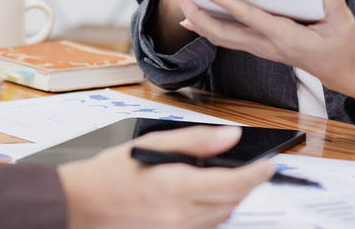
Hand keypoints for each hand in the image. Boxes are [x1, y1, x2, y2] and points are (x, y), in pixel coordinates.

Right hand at [59, 125, 272, 228]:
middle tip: (252, 167)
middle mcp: (182, 215)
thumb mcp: (152, 143)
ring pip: (224, 216)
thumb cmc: (110, 172)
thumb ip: (195, 140)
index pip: (234, 183)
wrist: (83, 204)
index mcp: (177, 187)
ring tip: (225, 177)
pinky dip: (215, 210)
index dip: (258, 173)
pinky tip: (203, 195)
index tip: (270, 163)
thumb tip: (230, 135)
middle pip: (233, 201)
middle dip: (247, 184)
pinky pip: (208, 226)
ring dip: (232, 197)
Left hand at [174, 0, 354, 91]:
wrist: (340, 73)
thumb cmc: (341, 46)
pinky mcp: (258, 47)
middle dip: (198, 14)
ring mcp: (260, 49)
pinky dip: (207, 28)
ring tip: (181, 0)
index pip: (249, 17)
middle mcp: (268, 46)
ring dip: (199, 20)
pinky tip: (193, 18)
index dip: (225, 2)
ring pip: (221, 38)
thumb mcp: (344, 22)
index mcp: (287, 38)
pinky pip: (226, 39)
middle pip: (224, 33)